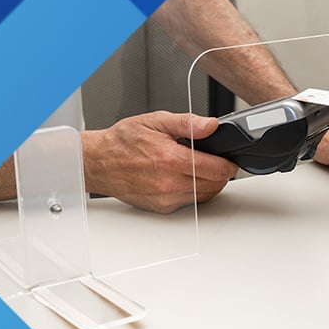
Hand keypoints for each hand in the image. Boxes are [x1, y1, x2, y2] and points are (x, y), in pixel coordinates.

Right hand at [81, 111, 237, 213]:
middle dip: (221, 173)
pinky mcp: (162, 207)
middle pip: (215, 185)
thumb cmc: (123, 142)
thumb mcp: (156, 121)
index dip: (228, 164)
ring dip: (211, 184)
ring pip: (205, 196)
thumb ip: (188, 123)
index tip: (230, 160)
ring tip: (203, 169)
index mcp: (171, 159)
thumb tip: (211, 125)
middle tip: (217, 161)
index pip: (216, 169)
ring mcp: (166, 198)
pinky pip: (191, 203)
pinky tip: (189, 179)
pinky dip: (196, 192)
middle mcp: (169, 183)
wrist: (98, 162)